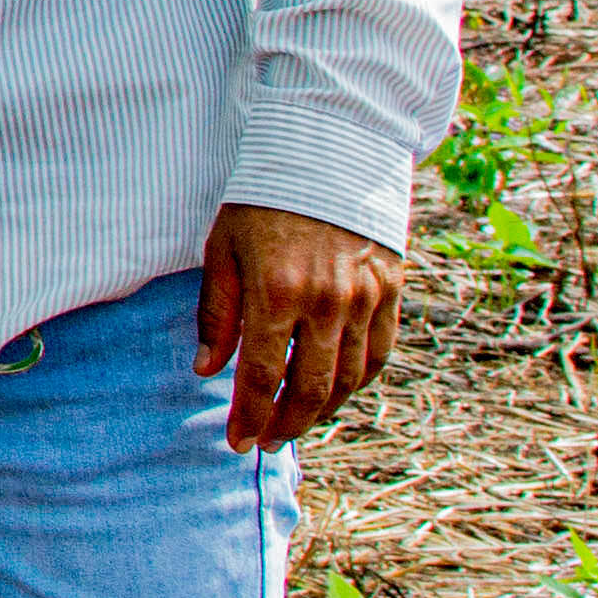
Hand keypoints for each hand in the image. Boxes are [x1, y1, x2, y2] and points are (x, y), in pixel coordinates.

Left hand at [194, 203, 402, 448]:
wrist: (329, 154)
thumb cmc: (263, 202)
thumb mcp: (224, 250)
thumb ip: (217, 313)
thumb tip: (205, 369)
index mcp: (276, 290)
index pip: (261, 374)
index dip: (249, 416)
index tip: (237, 443)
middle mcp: (327, 301)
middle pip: (310, 388)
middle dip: (285, 425)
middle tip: (266, 443)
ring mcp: (366, 299)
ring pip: (348, 379)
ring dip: (321, 411)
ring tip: (295, 424)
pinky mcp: (391, 292)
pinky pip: (378, 355)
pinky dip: (356, 382)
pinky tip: (334, 392)